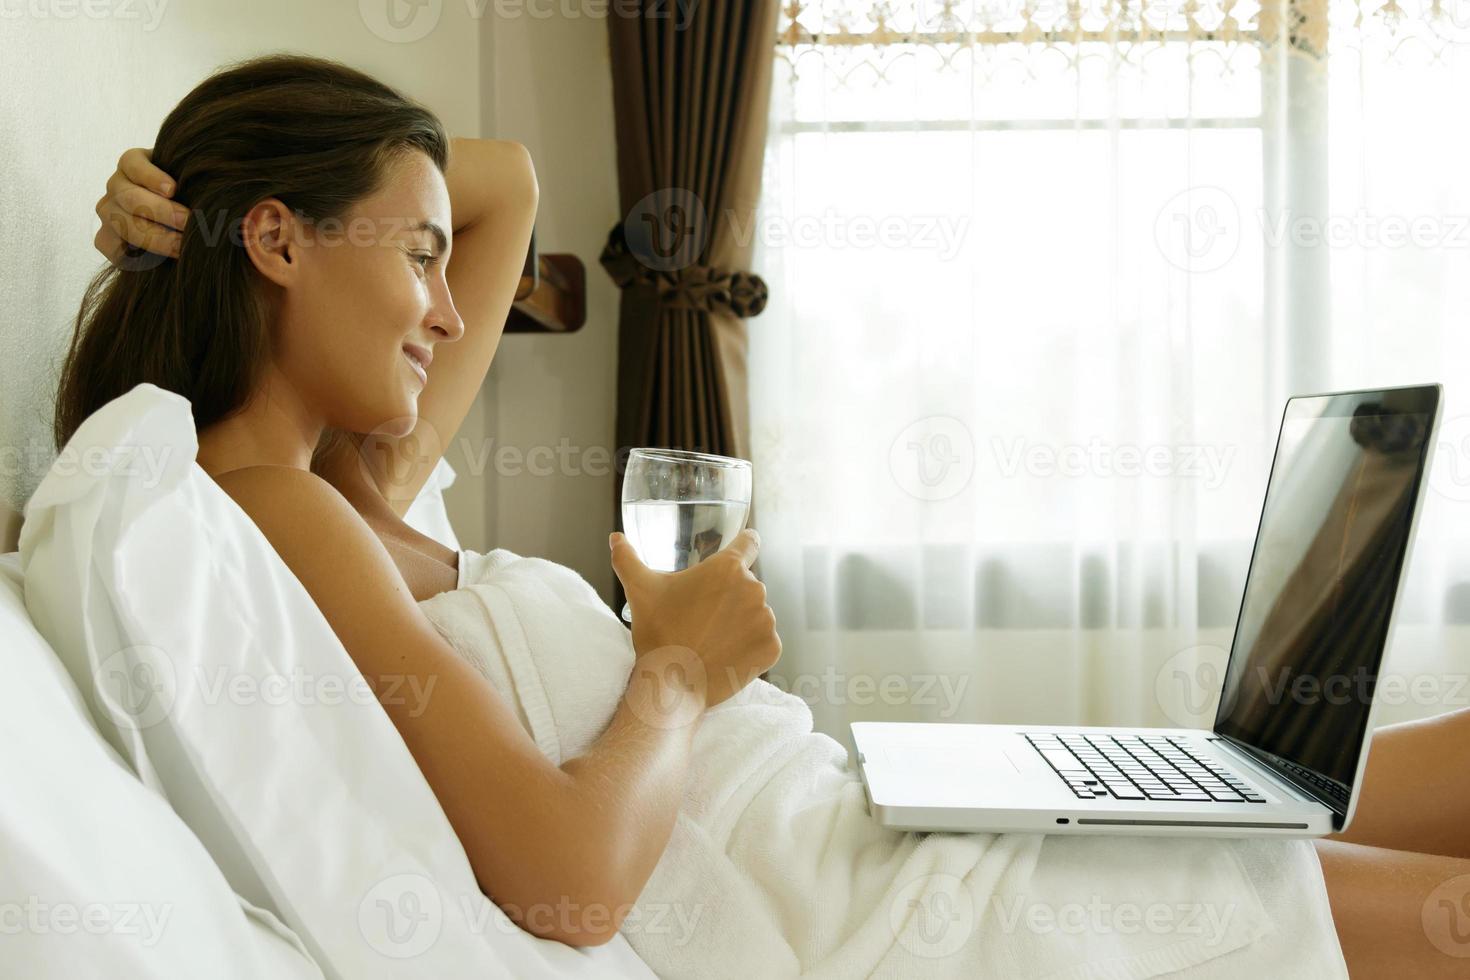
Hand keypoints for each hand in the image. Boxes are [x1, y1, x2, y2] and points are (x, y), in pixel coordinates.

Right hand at [94, 148, 189, 264]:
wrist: (175, 222)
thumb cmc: (187, 195)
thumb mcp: (189, 182)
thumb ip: (197, 182)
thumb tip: (224, 190)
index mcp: (132, 163)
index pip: (134, 164)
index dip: (151, 177)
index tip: (173, 189)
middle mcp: (116, 185)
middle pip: (129, 197)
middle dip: (161, 211)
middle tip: (187, 222)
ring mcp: (109, 211)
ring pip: (122, 223)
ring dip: (154, 237)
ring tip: (182, 246)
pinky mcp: (106, 237)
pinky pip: (110, 247)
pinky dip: (134, 255)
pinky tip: (160, 260)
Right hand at [609, 528, 780, 710]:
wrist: (672, 685)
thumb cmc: (658, 633)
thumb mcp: (640, 589)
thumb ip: (627, 558)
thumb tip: (615, 538)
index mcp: (728, 568)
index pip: (750, 542)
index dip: (745, 543)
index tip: (744, 546)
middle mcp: (754, 589)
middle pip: (747, 584)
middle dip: (730, 595)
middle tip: (704, 614)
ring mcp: (766, 620)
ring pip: (757, 613)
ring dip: (741, 621)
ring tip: (712, 636)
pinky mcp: (772, 648)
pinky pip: (764, 641)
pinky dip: (750, 646)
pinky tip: (725, 653)